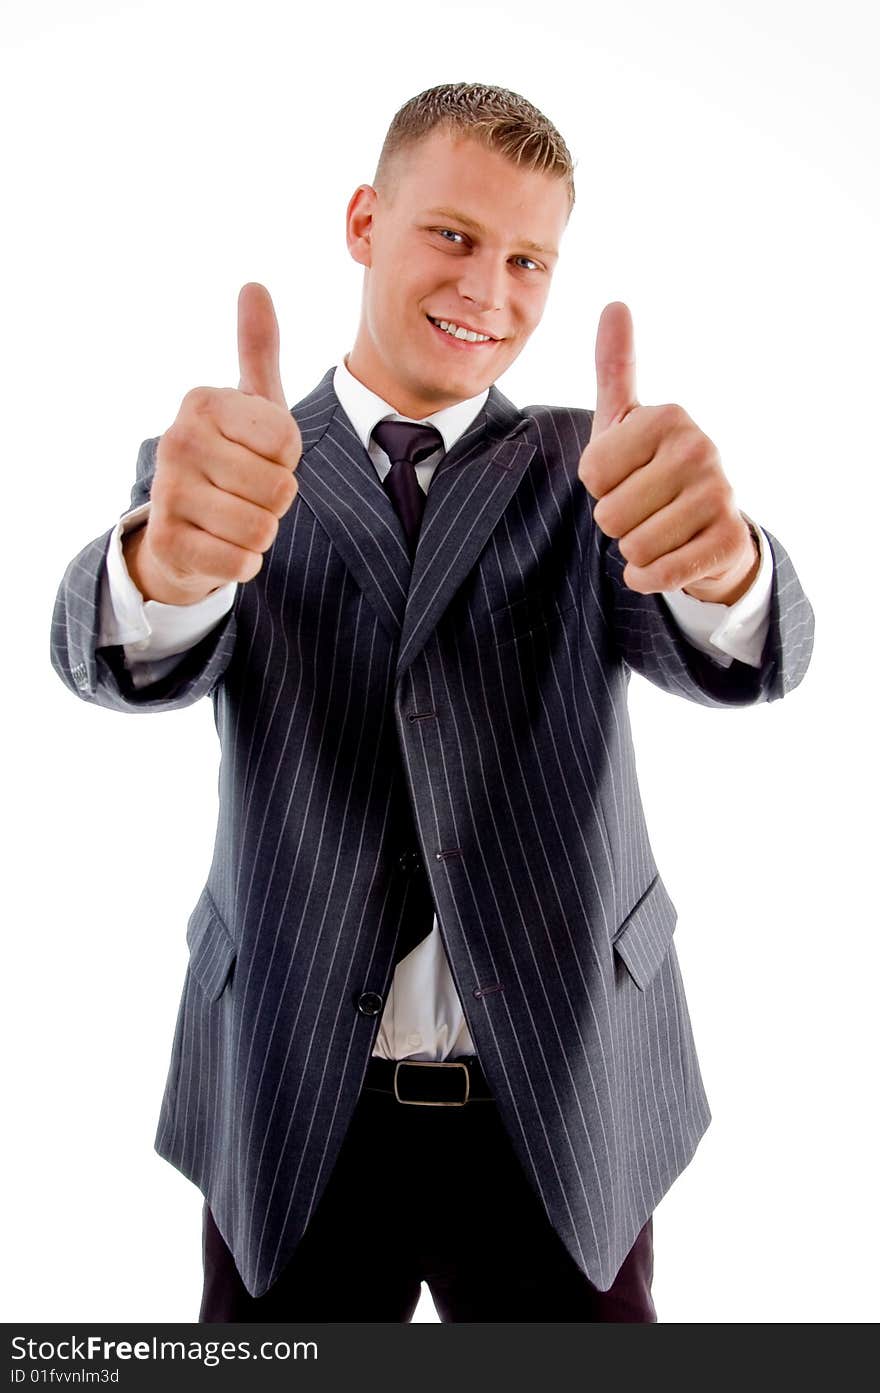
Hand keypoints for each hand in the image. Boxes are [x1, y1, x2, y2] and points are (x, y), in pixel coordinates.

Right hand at [125, 283, 301, 605]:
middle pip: (279, 488)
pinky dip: (242, 564)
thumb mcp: (249, 405)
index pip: (288, 442)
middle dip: (275, 501)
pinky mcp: (167, 543)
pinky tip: (220, 548)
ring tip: (235, 519)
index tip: (260, 457)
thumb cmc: (230, 460)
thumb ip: (257, 349)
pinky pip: (241, 563)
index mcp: (203, 402)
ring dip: (261, 534)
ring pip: (261, 528)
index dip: (287, 460)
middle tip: (246, 493)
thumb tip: (254, 285)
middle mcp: (177, 439)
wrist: (180, 529)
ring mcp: (166, 491)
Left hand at [578, 302, 758, 604]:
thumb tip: (615, 304)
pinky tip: (665, 561)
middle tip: (644, 508)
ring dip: (635, 551)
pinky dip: (650, 577)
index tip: (626, 475)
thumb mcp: (626, 419)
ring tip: (659, 529)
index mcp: (668, 417)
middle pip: (609, 515)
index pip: (591, 474)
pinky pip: (659, 574)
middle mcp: (700, 448)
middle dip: (617, 523)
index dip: (598, 486)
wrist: (710, 525)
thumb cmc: (652, 468)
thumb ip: (616, 367)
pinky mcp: (729, 540)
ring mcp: (721, 494)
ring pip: (634, 548)